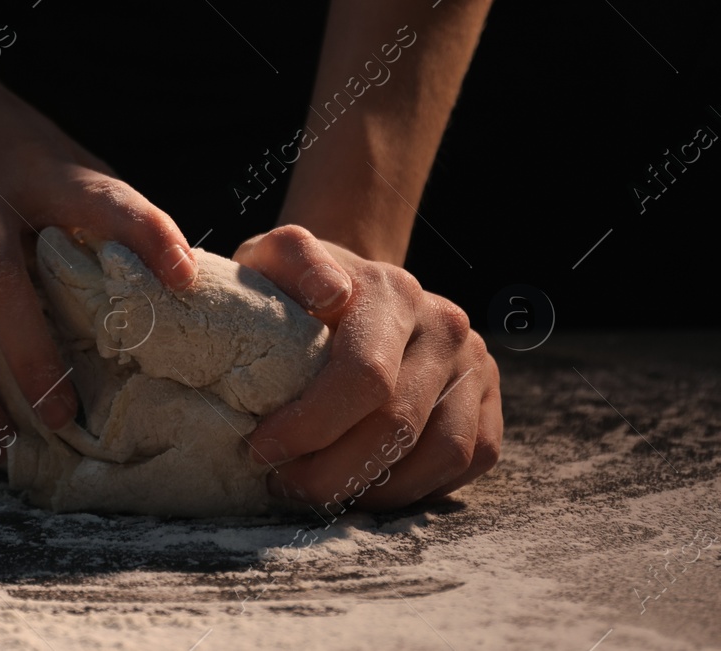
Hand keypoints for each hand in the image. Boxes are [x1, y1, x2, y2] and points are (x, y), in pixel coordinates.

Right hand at [0, 74, 197, 453]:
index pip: (101, 199)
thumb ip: (100, 214)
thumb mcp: (58, 155)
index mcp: (41, 173)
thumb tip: (170, 289)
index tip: (184, 277)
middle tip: (67, 420)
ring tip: (2, 450)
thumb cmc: (2, 137)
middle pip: (4, 285)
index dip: (144, 234)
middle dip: (33, 358)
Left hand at [233, 224, 500, 509]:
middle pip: (399, 423)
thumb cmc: (296, 287)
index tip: (260, 450)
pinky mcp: (489, 398)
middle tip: (284, 485)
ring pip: (442, 452)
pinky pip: (470, 460)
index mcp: (392, 292)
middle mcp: (445, 324)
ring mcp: (474, 362)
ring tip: (320, 492)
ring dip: (376, 489)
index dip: (311, 425)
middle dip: (333, 471)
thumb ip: (292, 259)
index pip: (364, 375)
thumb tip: (330, 293)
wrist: (349, 289)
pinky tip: (367, 487)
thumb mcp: (273, 258)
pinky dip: (418, 488)